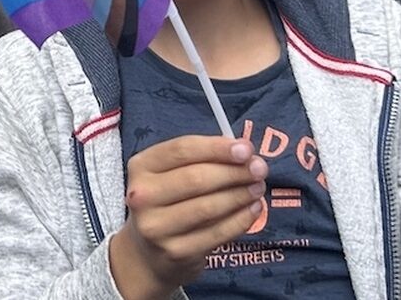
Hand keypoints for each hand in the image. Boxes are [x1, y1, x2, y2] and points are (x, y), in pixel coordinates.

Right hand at [106, 135, 267, 299]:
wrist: (148, 253)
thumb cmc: (168, 202)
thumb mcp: (171, 174)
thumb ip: (203, 159)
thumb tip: (246, 152)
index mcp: (141, 166)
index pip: (182, 150)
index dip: (217, 148)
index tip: (246, 149)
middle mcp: (142, 196)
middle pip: (196, 178)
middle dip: (234, 172)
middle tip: (260, 170)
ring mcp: (157, 227)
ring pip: (209, 206)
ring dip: (240, 195)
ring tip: (257, 188)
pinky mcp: (176, 252)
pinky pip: (217, 233)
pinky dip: (241, 219)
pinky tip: (253, 209)